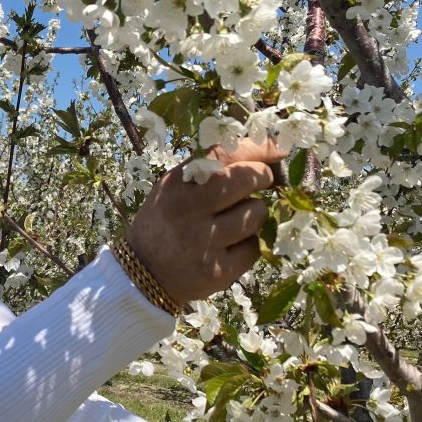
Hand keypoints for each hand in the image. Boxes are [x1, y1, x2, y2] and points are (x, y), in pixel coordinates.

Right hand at [125, 140, 285, 305]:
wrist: (143, 273)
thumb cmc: (166, 223)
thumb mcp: (173, 189)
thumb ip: (208, 170)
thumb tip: (264, 155)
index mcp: (175, 184)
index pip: (223, 154)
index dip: (258, 148)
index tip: (278, 149)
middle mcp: (187, 210)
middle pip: (246, 179)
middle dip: (263, 176)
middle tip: (262, 181)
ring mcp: (203, 242)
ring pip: (256, 214)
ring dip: (254, 214)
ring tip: (236, 221)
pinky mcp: (217, 271)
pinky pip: (254, 248)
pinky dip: (248, 245)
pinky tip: (230, 248)